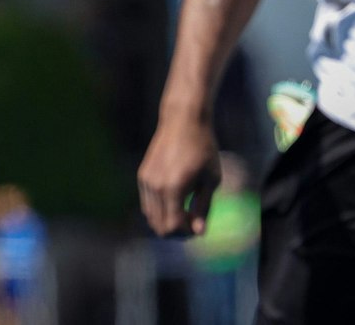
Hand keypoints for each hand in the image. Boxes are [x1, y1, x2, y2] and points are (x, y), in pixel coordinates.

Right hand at [138, 116, 220, 236]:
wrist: (183, 121)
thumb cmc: (203, 149)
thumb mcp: (211, 180)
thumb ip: (203, 207)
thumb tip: (198, 232)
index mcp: (173, 188)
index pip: (171, 226)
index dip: (186, 233)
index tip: (198, 227)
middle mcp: (154, 186)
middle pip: (158, 225)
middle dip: (176, 230)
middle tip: (192, 222)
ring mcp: (145, 180)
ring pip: (150, 216)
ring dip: (166, 220)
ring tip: (184, 211)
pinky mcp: (142, 175)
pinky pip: (147, 203)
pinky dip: (159, 209)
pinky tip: (175, 200)